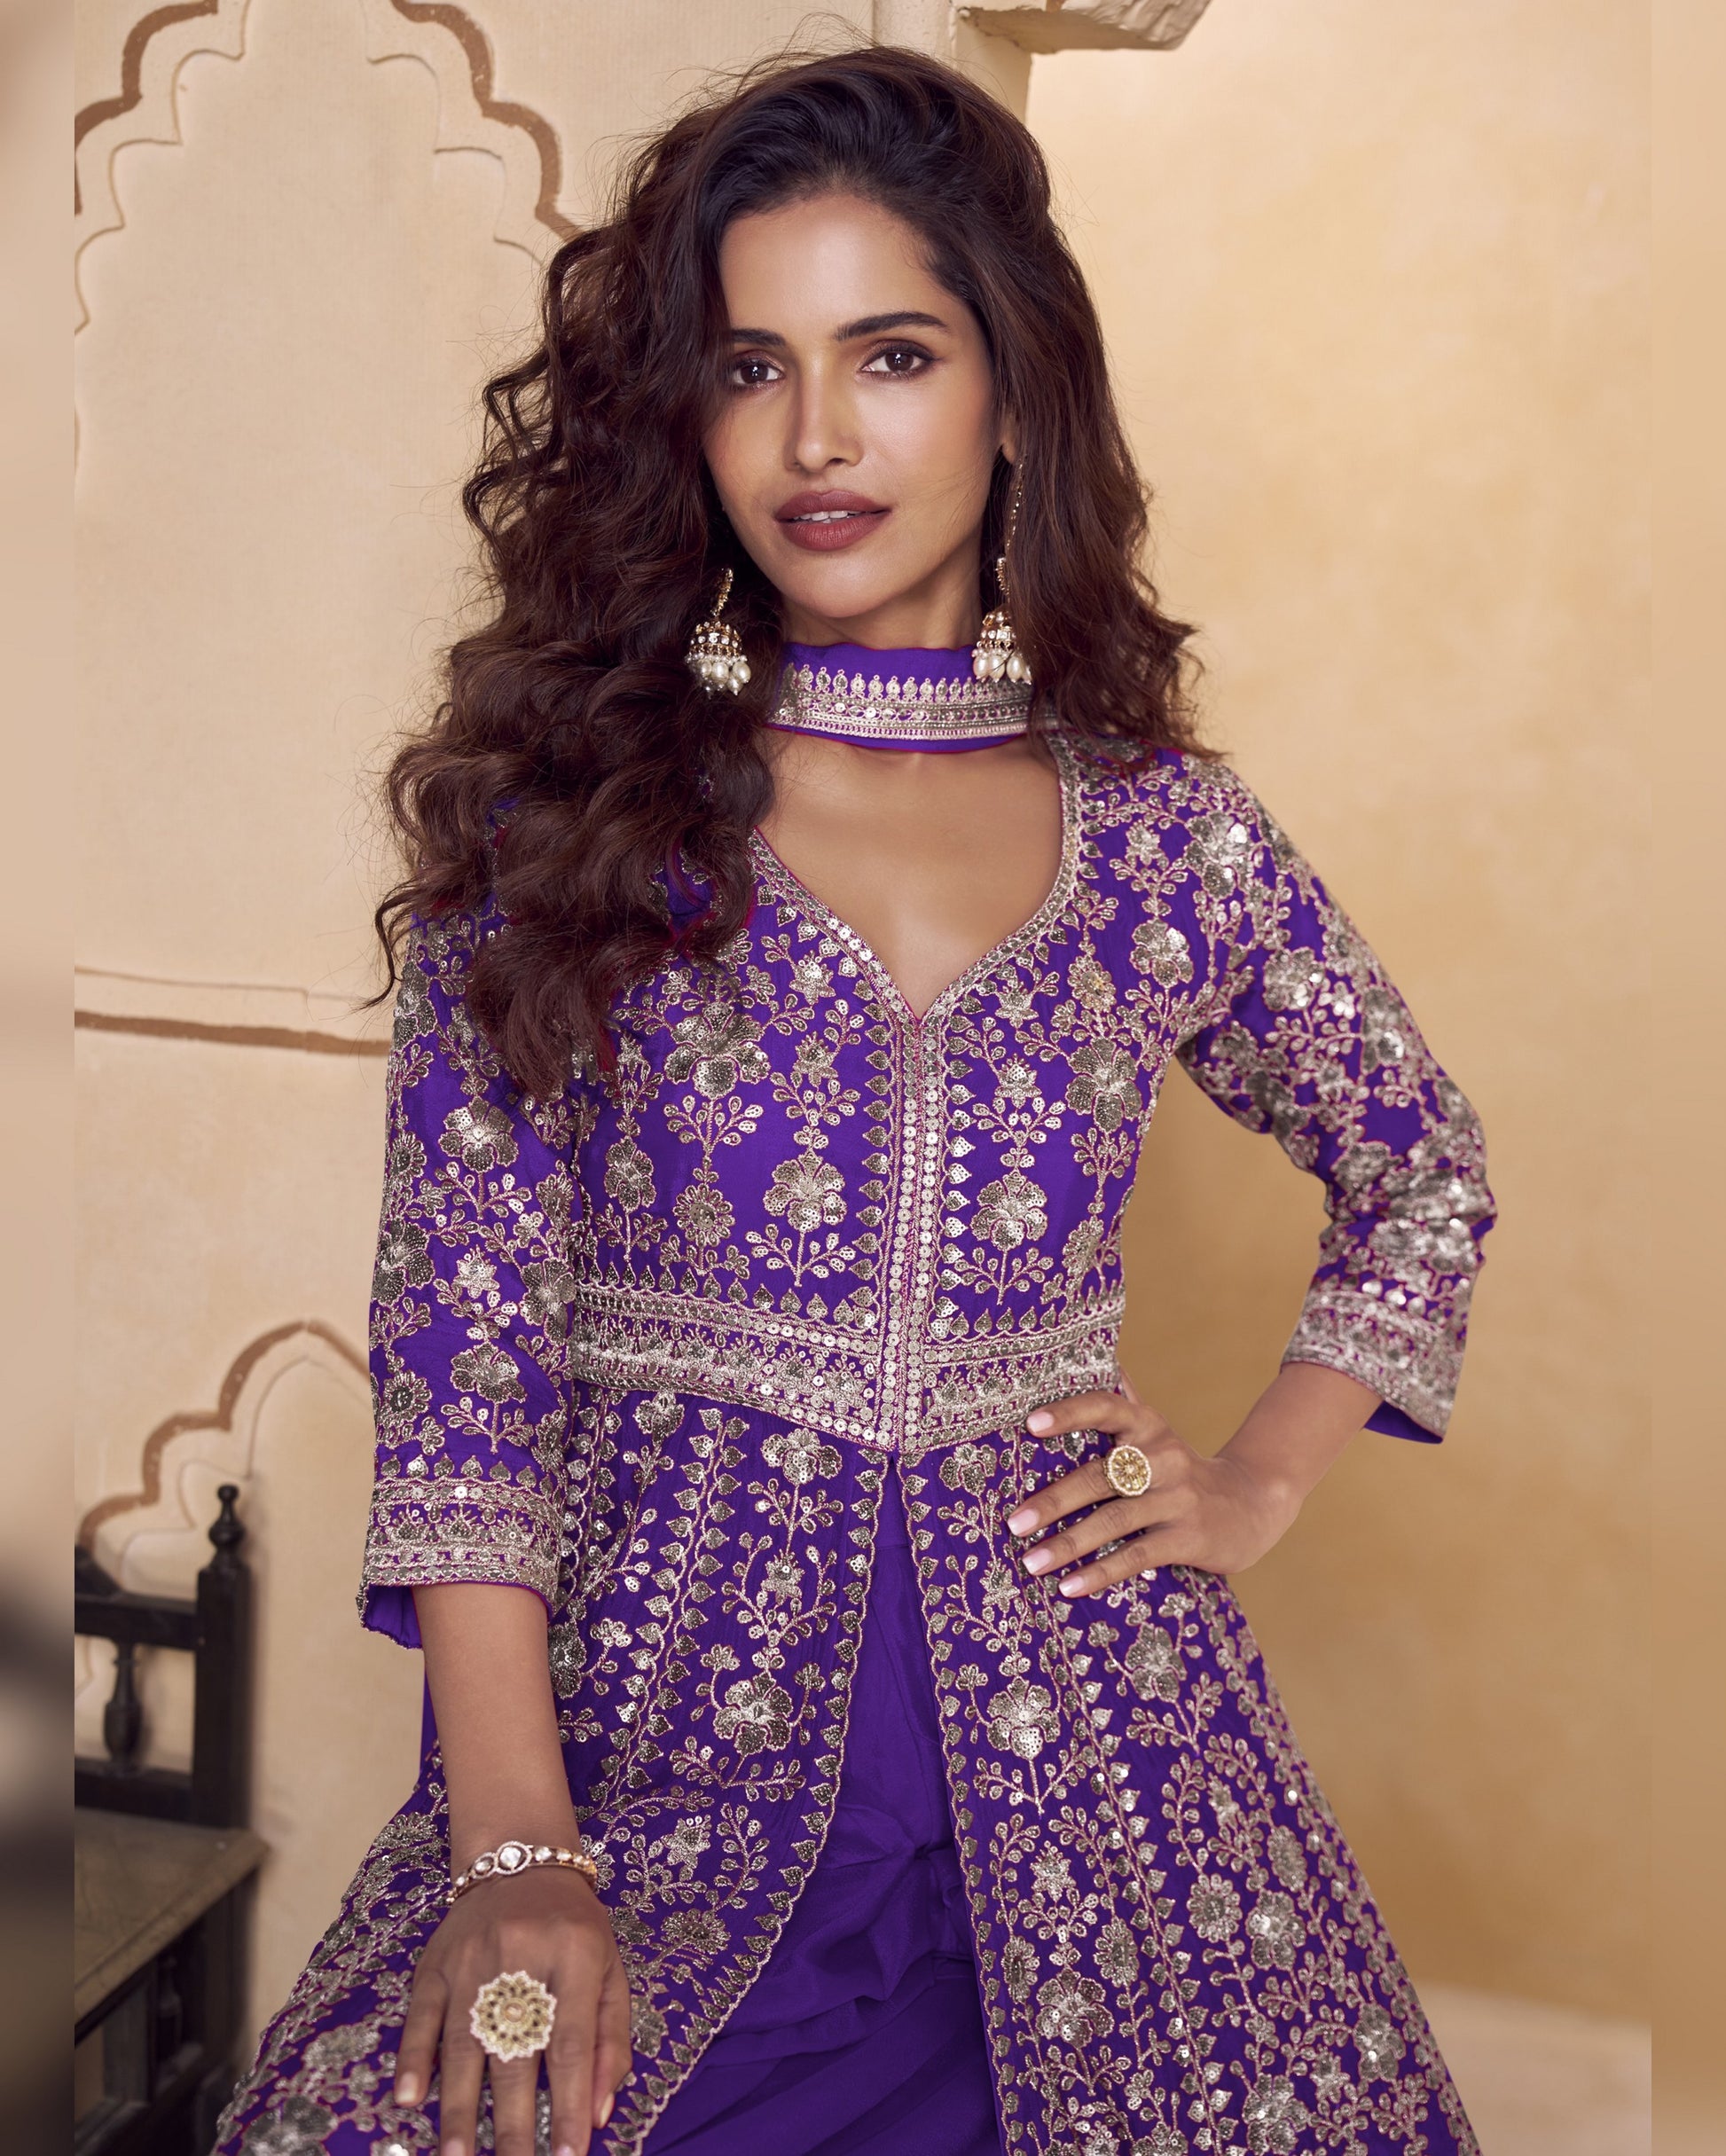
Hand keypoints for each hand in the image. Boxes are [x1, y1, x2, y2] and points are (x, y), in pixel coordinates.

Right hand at [393, 1867, 630, 2155]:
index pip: (572, 2043)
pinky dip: (414, 2057)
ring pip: (466, 2043)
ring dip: (461, 2107)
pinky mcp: (435, 1962)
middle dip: (516, 2124)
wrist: (519, 1857)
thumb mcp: (608, 1968)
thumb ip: (611, 2036)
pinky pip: (421, 2014)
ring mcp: (472, 1960)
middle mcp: (521, 1957)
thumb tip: (602, 2111)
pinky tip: (410, 2098)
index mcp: (574, 1955)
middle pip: (517, 2052)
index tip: (571, 2155)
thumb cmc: (573, 1925)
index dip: (572, 2103)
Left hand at [1005, 1383, 1304, 1594]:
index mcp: (1147, 1425)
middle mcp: (1161, 1456)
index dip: (1069, 1413)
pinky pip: (1137, 1555)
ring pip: (1114, 1520)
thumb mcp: (1155, 1430)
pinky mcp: (1187, 1537)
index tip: (1030, 1424)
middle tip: (1014, 1522)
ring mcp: (1177, 1498)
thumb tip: (1089, 1354)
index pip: (1106, 1407)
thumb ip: (1122, 1399)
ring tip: (1031, 1562)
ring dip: (1069, 1544)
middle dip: (1053, 1501)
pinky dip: (1101, 1572)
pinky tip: (1070, 1587)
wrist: (1251, 1504)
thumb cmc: (1181, 1468)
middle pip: (1100, 1475)